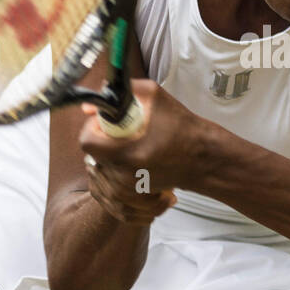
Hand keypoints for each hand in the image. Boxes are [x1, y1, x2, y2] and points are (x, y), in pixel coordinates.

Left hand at [78, 79, 202, 223]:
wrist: (203, 159)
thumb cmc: (183, 128)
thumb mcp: (154, 96)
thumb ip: (122, 92)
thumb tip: (91, 103)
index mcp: (128, 153)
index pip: (87, 142)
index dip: (92, 128)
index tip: (106, 123)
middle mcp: (125, 176)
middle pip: (92, 156)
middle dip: (102, 142)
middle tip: (121, 133)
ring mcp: (129, 189)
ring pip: (99, 172)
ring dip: (107, 158)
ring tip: (129, 147)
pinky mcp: (133, 196)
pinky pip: (109, 187)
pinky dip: (114, 174)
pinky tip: (130, 163)